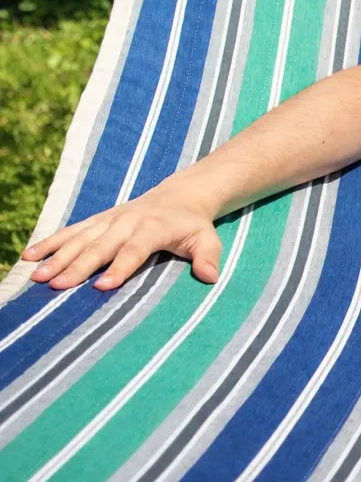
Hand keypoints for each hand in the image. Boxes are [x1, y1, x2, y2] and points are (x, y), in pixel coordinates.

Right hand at [19, 187, 222, 291]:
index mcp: (153, 228)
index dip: (119, 268)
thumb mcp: (207, 238)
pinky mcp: (98, 220)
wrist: (180, 195)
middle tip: (56, 286)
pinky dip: (50, 242)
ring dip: (57, 257)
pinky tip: (29, 256)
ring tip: (37, 276)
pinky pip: (71, 231)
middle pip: (100, 247)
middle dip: (77, 266)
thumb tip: (210, 277)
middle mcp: (127, 222)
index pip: (134, 250)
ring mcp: (109, 220)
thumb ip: (208, 257)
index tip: (103, 286)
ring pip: (80, 239)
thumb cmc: (193, 225)